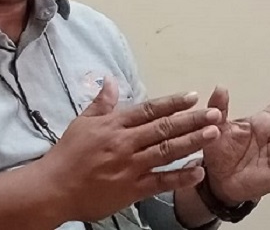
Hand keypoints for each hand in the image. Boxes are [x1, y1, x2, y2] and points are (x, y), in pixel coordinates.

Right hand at [39, 76, 221, 222]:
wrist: (54, 188)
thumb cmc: (67, 154)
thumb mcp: (81, 123)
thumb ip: (101, 103)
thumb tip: (111, 80)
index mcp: (113, 125)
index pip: (148, 110)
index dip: (172, 103)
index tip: (192, 96)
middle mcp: (125, 143)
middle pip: (164, 128)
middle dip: (192, 120)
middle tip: (215, 113)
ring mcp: (130, 167)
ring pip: (167, 152)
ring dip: (192, 142)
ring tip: (214, 134)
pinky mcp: (132, 189)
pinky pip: (161, 182)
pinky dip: (180, 177)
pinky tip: (198, 171)